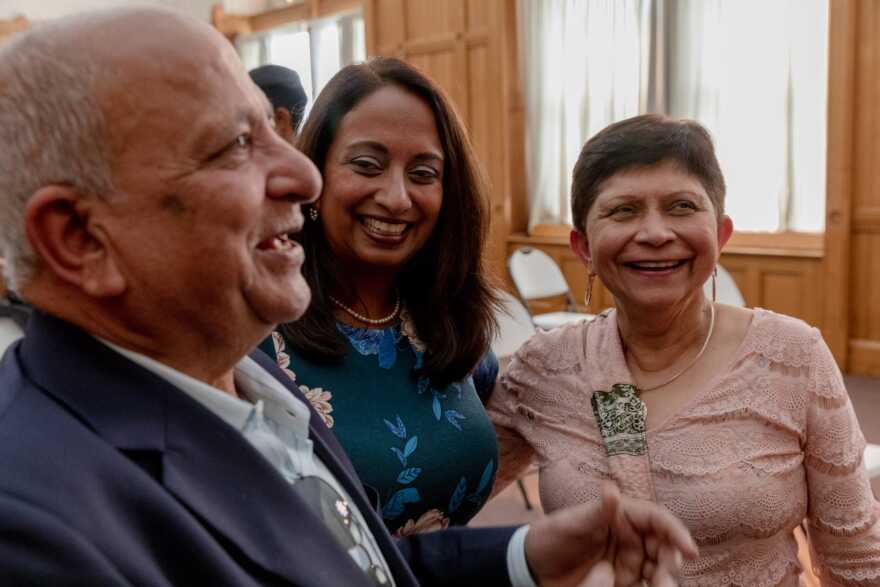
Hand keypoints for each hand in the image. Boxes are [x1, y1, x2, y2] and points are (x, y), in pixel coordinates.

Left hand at [524, 482, 696, 586]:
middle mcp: (632, 537)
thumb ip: (595, 511)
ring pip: (659, 570)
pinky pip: (646, 586)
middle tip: (665, 580)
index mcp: (622, 515)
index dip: (676, 531)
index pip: (657, 519)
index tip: (689, 549)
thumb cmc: (551, 536)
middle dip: (671, 562)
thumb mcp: (570, 523)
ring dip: (665, 580)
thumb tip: (612, 490)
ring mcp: (630, 561)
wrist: (533, 568)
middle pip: (664, 547)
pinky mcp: (625, 583)